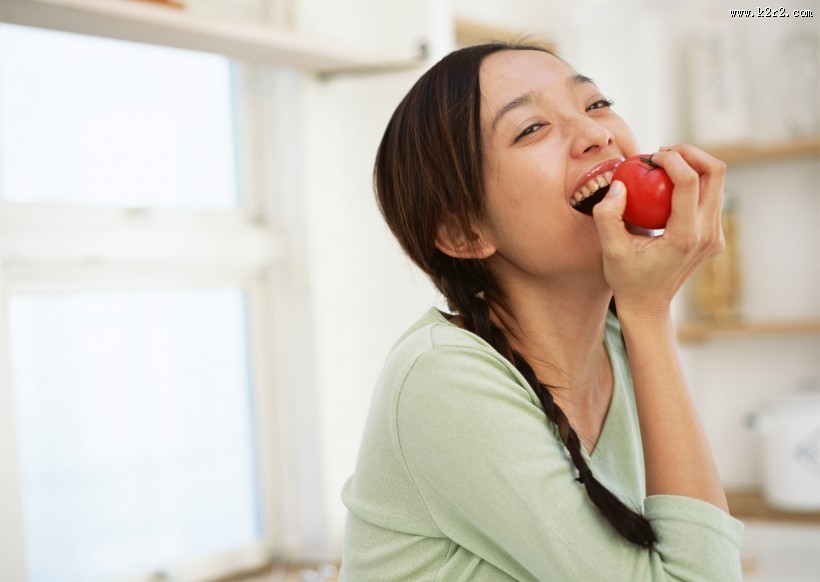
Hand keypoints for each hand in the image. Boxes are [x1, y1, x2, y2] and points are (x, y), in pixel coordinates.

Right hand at [592, 145, 725, 318]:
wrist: (648, 306)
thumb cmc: (627, 279)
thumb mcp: (610, 249)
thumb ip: (608, 216)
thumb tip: (619, 185)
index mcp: (685, 237)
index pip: (690, 181)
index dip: (672, 159)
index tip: (649, 157)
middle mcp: (707, 235)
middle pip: (716, 173)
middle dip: (690, 153)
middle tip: (661, 154)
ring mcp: (715, 236)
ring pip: (717, 182)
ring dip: (692, 165)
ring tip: (663, 167)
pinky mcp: (715, 236)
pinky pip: (711, 197)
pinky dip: (693, 182)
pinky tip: (667, 187)